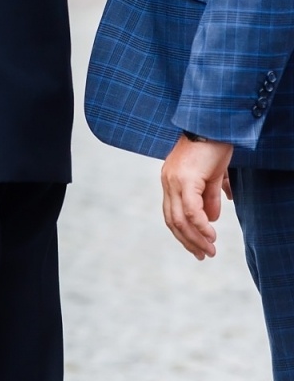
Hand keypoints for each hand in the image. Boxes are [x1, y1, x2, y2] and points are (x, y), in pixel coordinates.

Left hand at [161, 133, 232, 259]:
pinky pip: (189, 209)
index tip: (197, 248)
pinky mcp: (184, 179)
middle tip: (202, 256)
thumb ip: (208, 197)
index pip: (171, 214)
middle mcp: (167, 182)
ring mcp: (173, 180)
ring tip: (209, 250)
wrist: (213, 125)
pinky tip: (210, 235)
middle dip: (188, 241)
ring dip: (194, 237)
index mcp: (170, 181)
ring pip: (179, 218)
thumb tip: (210, 220)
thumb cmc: (213, 147)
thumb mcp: (212, 176)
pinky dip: (199, 225)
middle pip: (172, 220)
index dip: (183, 233)